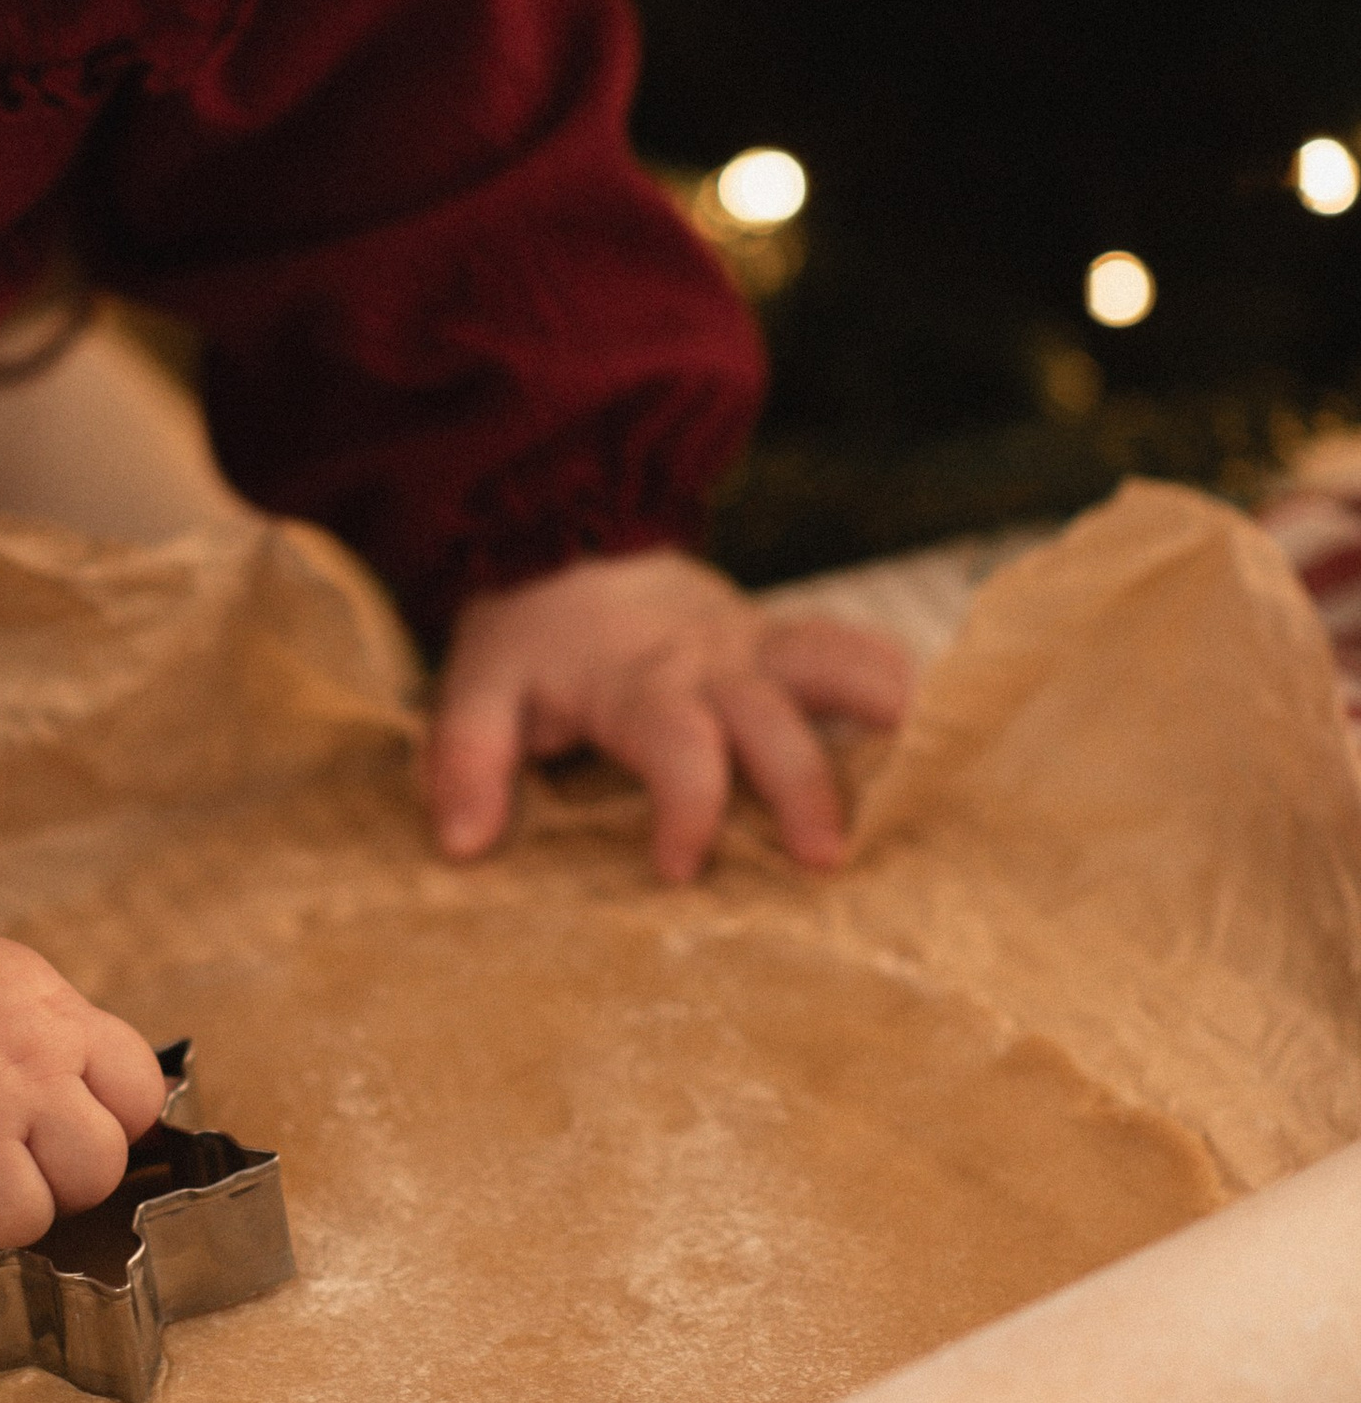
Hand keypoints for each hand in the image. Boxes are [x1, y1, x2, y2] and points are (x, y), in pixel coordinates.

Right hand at [0, 924, 167, 1276]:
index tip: (56, 1117)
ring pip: (22, 1224)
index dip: (104, 1118)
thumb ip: (66, 1041)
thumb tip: (117, 1109)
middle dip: (54, 1178)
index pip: (139, 1097)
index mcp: (50, 1024)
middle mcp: (14, 1079)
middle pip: (94, 1173)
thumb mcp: (6, 985)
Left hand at [421, 549, 912, 882]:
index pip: (674, 743)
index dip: (684, 804)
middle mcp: (711, 661)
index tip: (678, 868)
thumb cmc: (529, 639)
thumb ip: (468, 760)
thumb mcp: (475, 689)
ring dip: (883, 708)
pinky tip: (938, 733)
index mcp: (637, 680)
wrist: (568, 534)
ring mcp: (759, 644)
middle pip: (773, 717)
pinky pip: (856, 650)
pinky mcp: (786, 641)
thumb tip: (463, 844)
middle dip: (803, 783)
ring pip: (838, 658)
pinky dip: (896, 684)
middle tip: (827, 858)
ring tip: (931, 765)